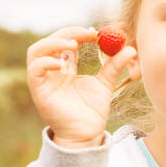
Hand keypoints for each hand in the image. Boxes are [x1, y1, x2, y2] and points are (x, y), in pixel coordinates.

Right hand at [25, 25, 140, 145]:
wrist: (86, 134)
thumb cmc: (92, 112)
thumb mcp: (105, 84)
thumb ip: (114, 66)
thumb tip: (130, 48)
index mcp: (65, 68)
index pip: (66, 42)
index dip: (78, 33)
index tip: (95, 32)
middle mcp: (51, 71)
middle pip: (50, 42)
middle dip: (68, 33)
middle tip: (88, 33)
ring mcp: (43, 80)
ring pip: (36, 51)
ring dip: (53, 43)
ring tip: (73, 44)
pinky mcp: (38, 91)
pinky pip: (35, 70)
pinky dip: (46, 62)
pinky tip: (64, 64)